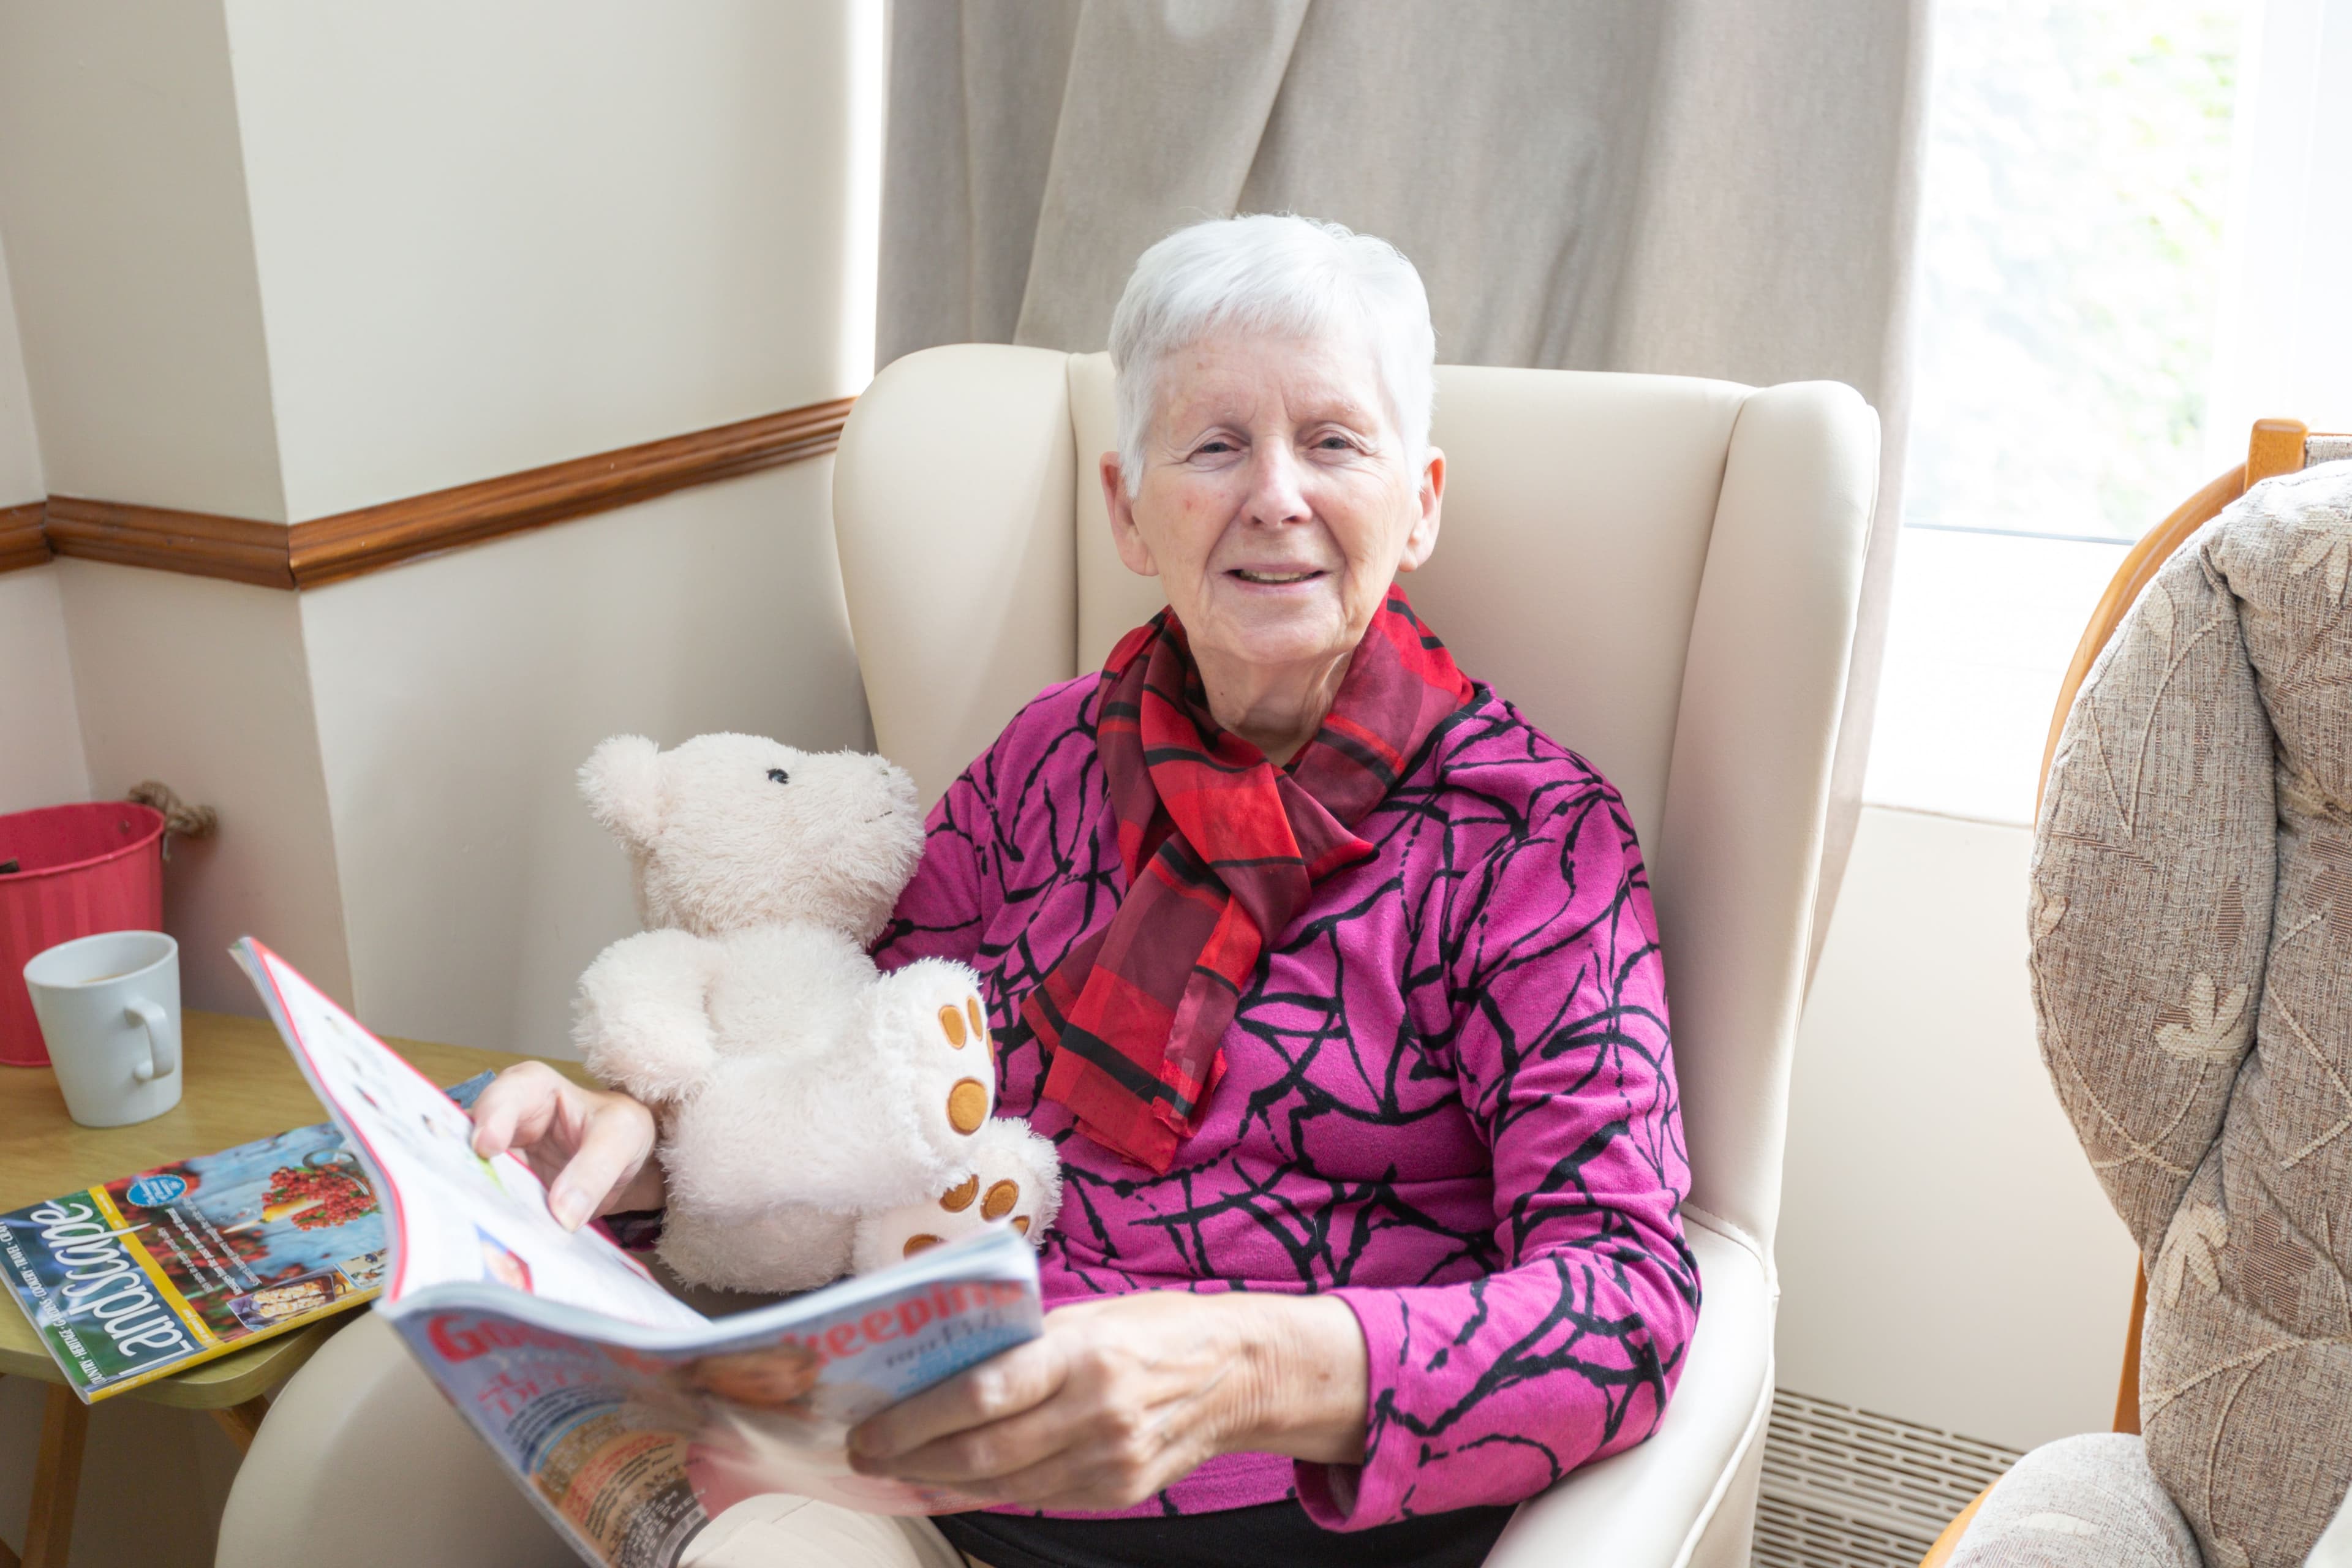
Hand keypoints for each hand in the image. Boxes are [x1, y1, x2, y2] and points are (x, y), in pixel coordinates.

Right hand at [468, 1061, 664, 1228]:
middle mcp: (503, 1123)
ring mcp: (498, 1162)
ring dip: (472, 1205)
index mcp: (532, 1090)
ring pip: (470, 1181)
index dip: (492, 1118)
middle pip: (468, 1142)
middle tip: (462, 1195)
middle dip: (463, 1168)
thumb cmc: (622, 1131)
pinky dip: (487, 1225)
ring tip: (474, 1226)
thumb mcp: (622, 1137)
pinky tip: (489, 1244)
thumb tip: (561, 1214)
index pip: (505, 1097)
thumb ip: (595, 1170)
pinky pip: (486, 1209)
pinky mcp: (502, 1194)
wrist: (628, 1163)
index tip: (487, 1147)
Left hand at [845, 1289, 1366, 1512]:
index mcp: (1083, 1351)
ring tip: (898, 1465)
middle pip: (980, 1451)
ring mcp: (1107, 1459)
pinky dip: (987, 1488)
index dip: (914, 1419)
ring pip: (1001, 1483)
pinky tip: (955, 1478)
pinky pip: (1035, 1494)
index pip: (982, 1392)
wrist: (1238, 1372)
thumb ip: (1020, 1341)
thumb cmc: (1153, 1328)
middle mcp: (1095, 1411)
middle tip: (865, 1453)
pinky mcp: (1116, 1490)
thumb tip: (938, 1362)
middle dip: (909, 1458)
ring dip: (938, 1480)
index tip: (869, 1426)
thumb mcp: (1086, 1313)